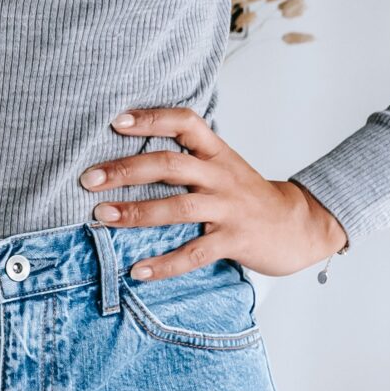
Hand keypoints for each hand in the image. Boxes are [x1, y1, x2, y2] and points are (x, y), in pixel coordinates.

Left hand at [78, 106, 347, 281]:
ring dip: (136, 213)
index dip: (150, 119)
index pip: (184, 122)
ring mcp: (229, 209)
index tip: (115, 122)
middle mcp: (221, 176)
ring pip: (177, 208)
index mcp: (217, 153)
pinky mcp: (234, 240)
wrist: (300, 226)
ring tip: (102, 217)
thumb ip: (188, 159)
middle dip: (126, 170)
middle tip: (89, 179)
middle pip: (170, 165)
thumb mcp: (224, 167)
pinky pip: (194, 253)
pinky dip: (165, 264)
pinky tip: (138, 271)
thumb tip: (130, 157)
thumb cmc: (249, 196)